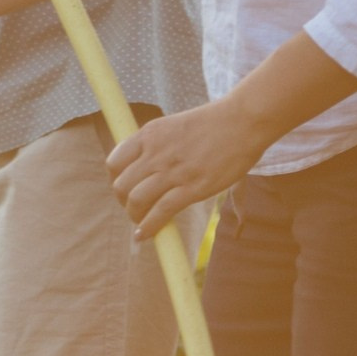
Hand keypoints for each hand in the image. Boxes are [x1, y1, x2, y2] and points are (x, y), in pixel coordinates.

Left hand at [109, 99, 271, 239]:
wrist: (242, 121)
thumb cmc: (212, 124)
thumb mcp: (173, 126)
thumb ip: (156, 145)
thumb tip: (145, 164)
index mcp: (148, 134)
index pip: (113, 163)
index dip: (116, 180)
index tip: (125, 188)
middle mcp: (155, 152)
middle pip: (121, 185)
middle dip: (124, 201)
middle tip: (134, 207)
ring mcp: (173, 171)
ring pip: (137, 200)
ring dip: (135, 216)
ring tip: (141, 222)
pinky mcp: (192, 187)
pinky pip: (161, 212)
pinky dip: (149, 227)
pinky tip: (144, 234)